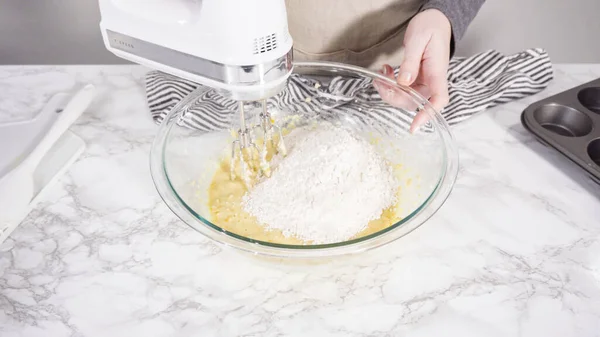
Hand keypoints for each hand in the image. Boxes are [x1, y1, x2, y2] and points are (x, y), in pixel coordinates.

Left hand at [374, 9, 451, 132]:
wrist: (434, 22)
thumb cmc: (430, 28)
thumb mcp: (418, 40)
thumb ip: (411, 62)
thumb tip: (404, 82)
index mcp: (437, 72)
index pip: (438, 99)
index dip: (427, 114)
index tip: (414, 126)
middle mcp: (431, 81)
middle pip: (414, 102)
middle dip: (393, 96)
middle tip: (379, 80)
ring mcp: (424, 81)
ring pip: (404, 97)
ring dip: (389, 89)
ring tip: (381, 73)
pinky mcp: (416, 79)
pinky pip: (402, 89)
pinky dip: (390, 84)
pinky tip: (386, 71)